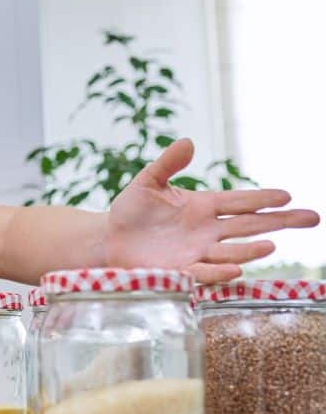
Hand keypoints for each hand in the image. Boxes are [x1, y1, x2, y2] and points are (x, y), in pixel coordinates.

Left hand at [107, 139, 318, 282]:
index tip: (287, 196)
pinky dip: (220, 270)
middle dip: (281, 222)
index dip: (262, 199)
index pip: (240, 201)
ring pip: (232, 250)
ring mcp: (196, 251)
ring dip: (251, 249)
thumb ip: (168, 164)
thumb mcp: (147, 182)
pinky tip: (236, 267)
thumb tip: (188, 142)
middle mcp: (206, 230)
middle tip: (311, 218)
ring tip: (271, 245)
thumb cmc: (130, 210)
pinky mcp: (180, 270)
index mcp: (203, 206)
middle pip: (250, 225)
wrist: (108, 239)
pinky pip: (204, 271)